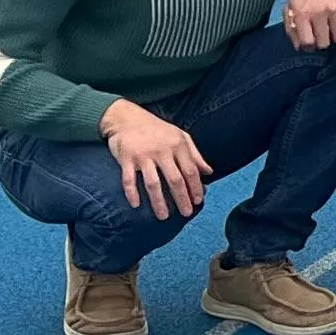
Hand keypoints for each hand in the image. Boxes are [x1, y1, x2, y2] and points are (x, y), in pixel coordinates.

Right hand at [99, 98, 208, 218]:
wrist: (126, 117)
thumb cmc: (156, 129)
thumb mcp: (180, 136)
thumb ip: (195, 154)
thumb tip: (209, 172)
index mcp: (178, 145)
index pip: (190, 170)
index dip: (196, 187)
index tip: (198, 201)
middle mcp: (162, 151)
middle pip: (175, 179)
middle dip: (182, 198)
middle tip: (186, 213)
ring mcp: (143, 155)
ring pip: (153, 183)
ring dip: (158, 202)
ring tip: (163, 216)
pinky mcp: (126, 158)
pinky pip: (128, 179)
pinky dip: (132, 193)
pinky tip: (136, 205)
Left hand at [286, 0, 335, 48]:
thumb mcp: (291, 7)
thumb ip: (291, 28)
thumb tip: (299, 47)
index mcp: (301, 13)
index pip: (307, 42)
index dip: (310, 46)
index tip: (312, 43)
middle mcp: (318, 11)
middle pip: (325, 43)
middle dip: (323, 41)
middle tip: (323, 34)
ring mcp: (335, 8)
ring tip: (332, 27)